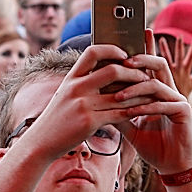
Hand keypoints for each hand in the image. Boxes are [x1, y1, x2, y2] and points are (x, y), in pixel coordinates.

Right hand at [19, 44, 151, 161]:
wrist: (40, 142)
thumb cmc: (57, 119)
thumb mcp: (65, 95)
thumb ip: (82, 83)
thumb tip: (108, 72)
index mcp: (71, 78)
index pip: (92, 52)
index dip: (111, 49)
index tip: (125, 54)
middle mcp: (76, 88)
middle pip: (112, 70)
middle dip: (133, 73)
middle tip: (144, 76)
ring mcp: (82, 105)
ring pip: (121, 94)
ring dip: (139, 94)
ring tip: (150, 94)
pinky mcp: (90, 122)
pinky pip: (119, 113)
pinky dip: (133, 111)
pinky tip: (141, 112)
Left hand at [109, 30, 191, 174]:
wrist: (170, 165)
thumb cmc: (152, 144)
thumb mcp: (129, 125)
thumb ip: (117, 109)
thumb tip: (96, 98)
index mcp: (157, 91)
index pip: (148, 65)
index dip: (142, 49)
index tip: (128, 38)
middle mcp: (170, 91)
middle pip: (158, 64)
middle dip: (142, 58)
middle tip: (124, 59)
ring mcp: (178, 100)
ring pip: (158, 83)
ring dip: (136, 88)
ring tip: (117, 95)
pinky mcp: (184, 112)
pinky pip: (164, 104)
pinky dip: (146, 107)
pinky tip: (132, 111)